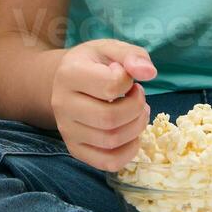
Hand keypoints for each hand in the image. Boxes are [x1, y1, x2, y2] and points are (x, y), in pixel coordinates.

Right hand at [49, 40, 157, 171]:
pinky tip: (131, 134)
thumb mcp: (110, 49)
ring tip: (136, 112)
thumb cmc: (93, 64)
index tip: (126, 76)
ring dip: (136, 127)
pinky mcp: (74, 148)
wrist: (66, 81)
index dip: (128, 81)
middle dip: (136, 108)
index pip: (110, 86)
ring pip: (111, 141)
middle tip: (138, 96)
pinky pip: (107, 162)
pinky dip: (129, 152)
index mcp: (68, 74)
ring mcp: (66, 130)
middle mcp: (62, 104)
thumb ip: (132, 55)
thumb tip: (150, 73)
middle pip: (109, 118)